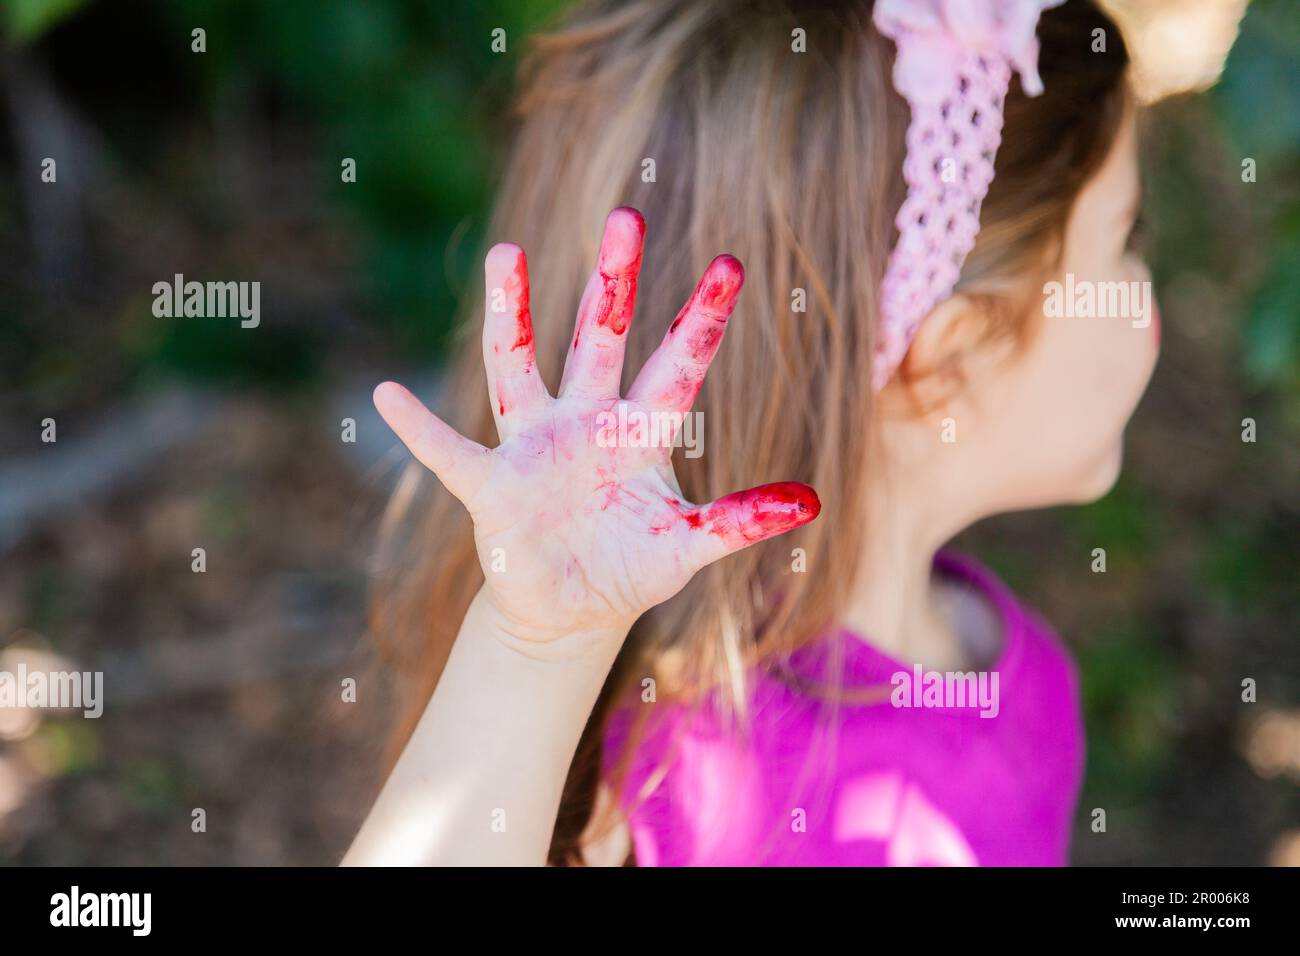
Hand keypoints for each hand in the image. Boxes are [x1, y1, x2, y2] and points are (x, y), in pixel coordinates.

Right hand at [374, 207, 819, 642]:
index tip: (730, 264)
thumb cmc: (630, 567)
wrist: (571, 610)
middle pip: (601, 338)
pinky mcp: (492, 486)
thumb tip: (810, 499)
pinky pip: (449, 454)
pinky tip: (384, 396)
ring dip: (512, 314)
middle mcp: (585, 422)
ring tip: (508, 251)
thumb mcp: (687, 545)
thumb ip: (739, 519)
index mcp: (639, 432)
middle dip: (613, 282)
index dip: (701, 319)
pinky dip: (417, 430)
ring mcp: (534, 446)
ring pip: (519, 367)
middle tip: (627, 214)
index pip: (676, 364)